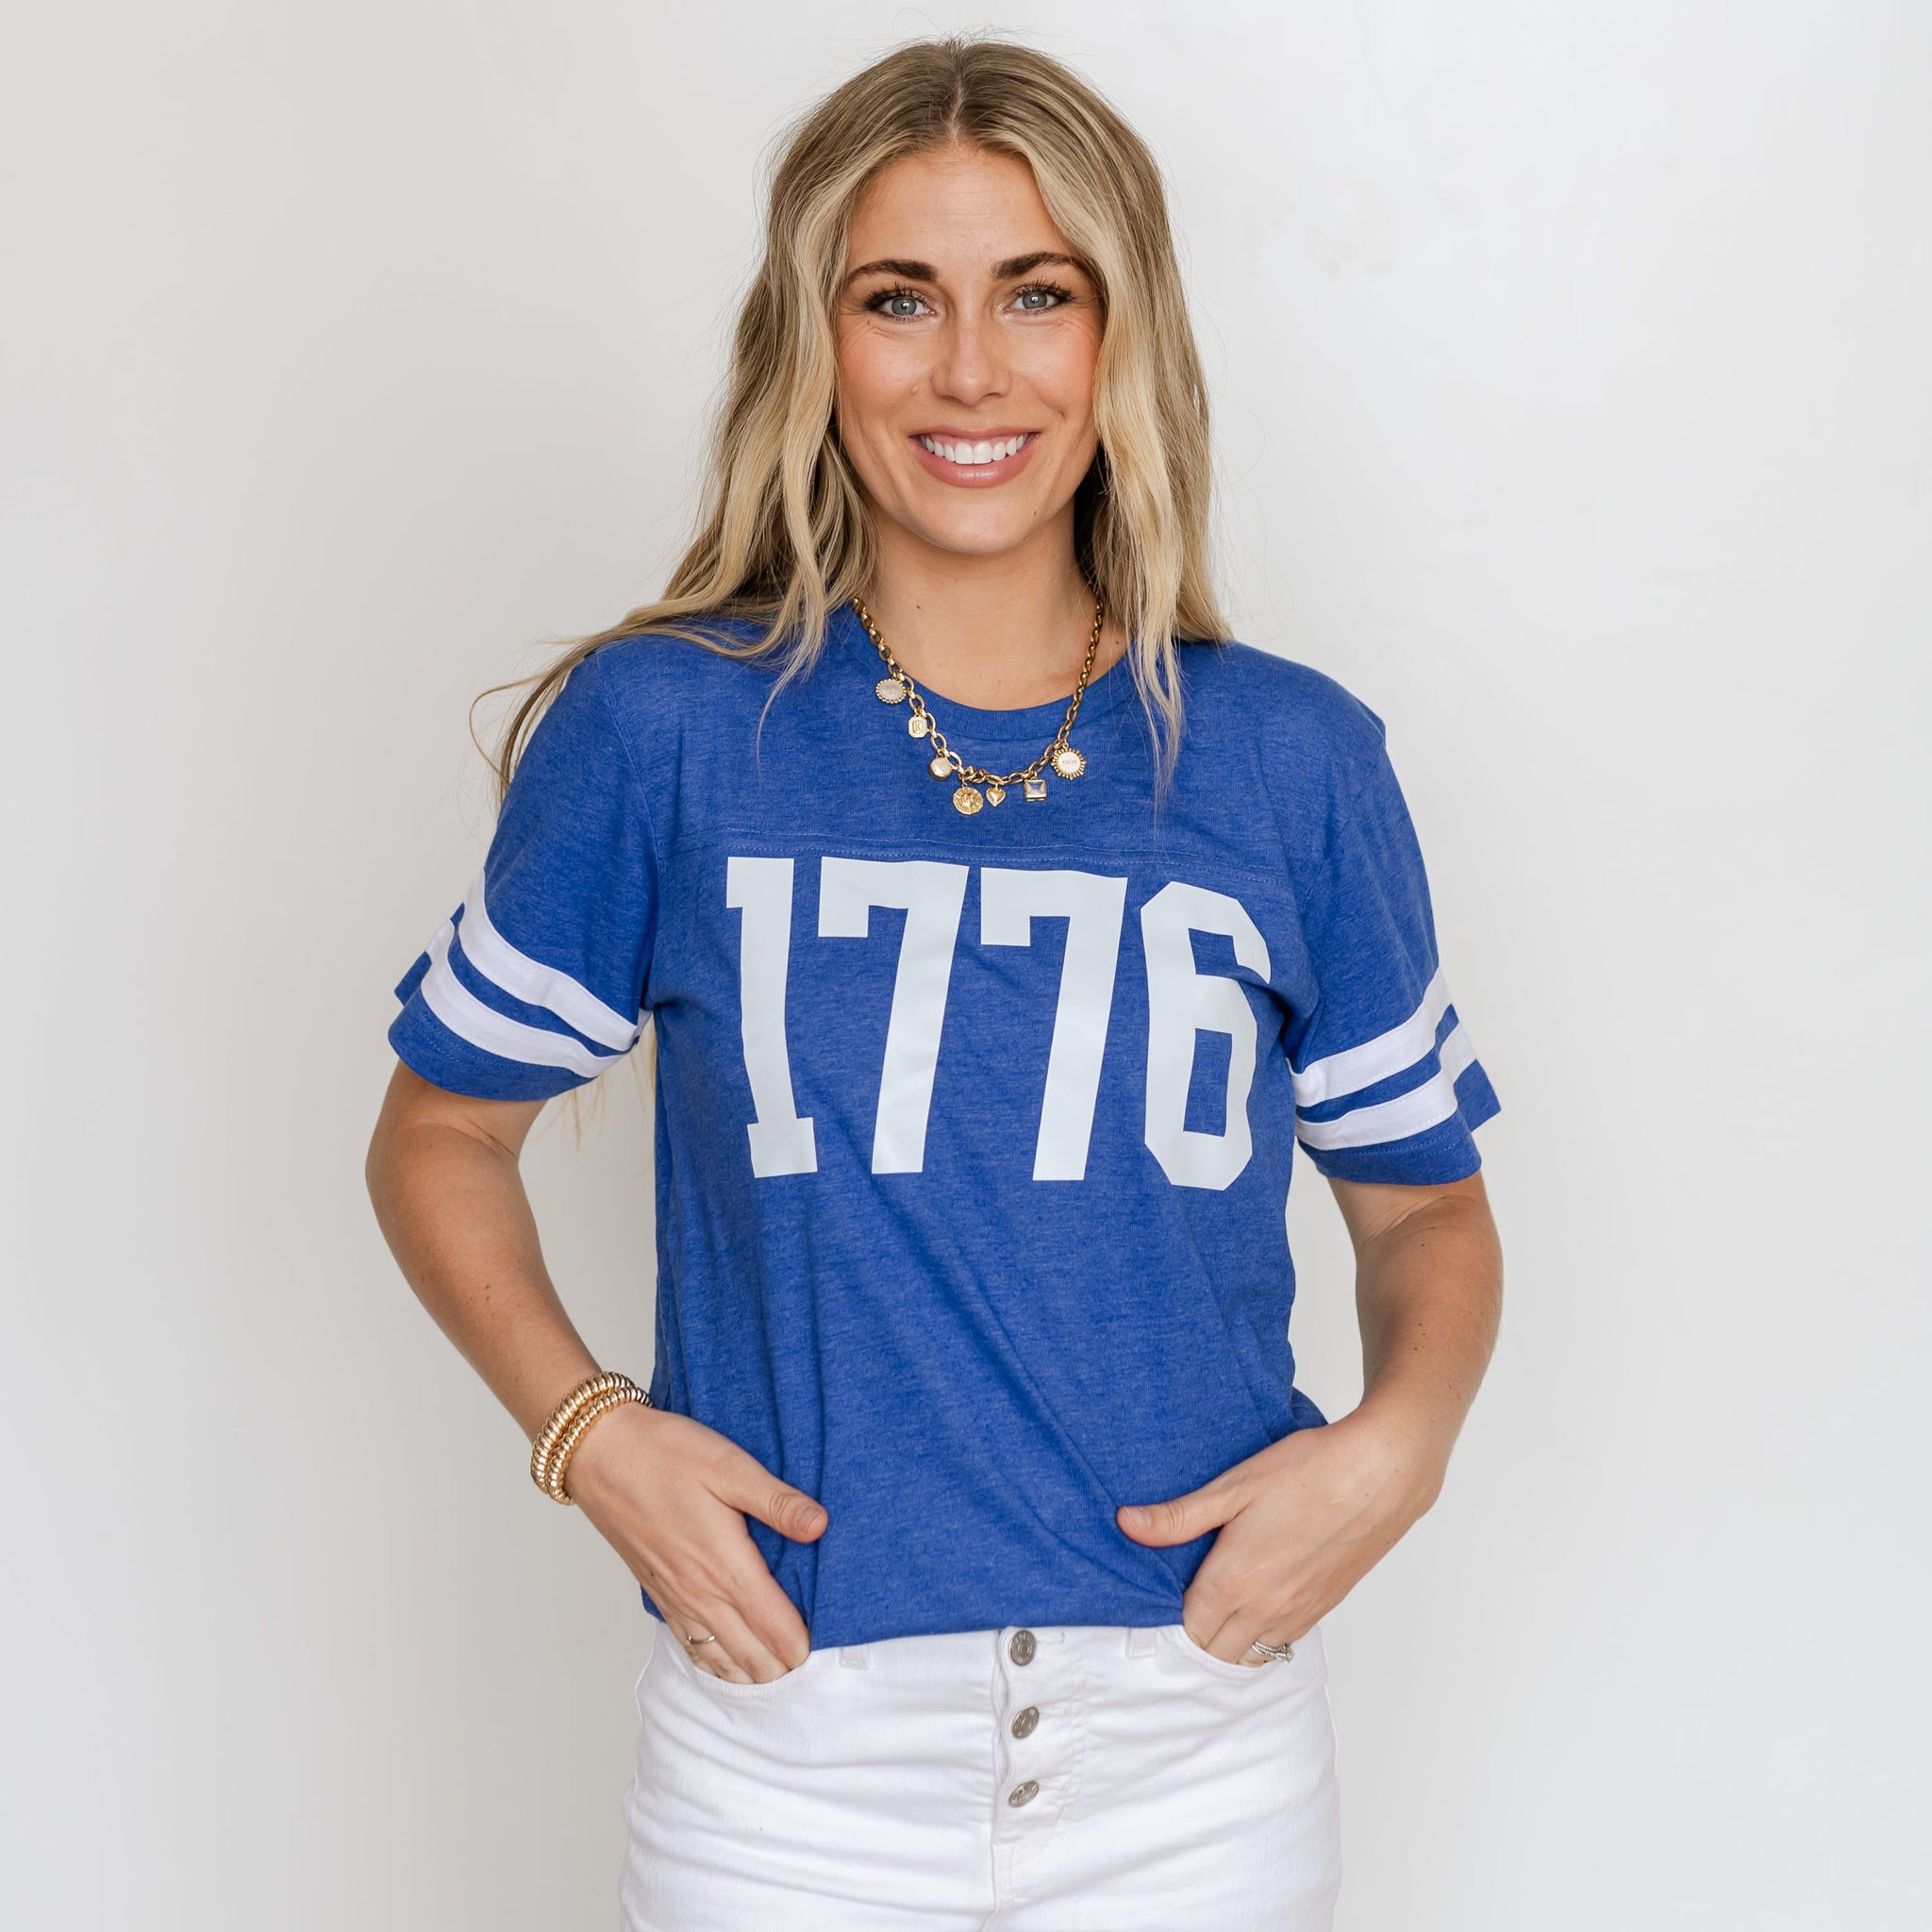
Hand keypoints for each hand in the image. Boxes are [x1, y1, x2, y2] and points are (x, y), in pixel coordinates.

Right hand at [565, 1402, 826, 1682]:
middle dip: (785, 1665)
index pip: (775, 1628)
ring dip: (754, 1671)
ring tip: (782, 1671)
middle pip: (753, 1657)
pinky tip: (732, 1661)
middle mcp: (700, 1593)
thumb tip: (820, 1526)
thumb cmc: (664, 1454)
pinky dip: (718, 1663)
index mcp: (725, 1565)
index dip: (805, 1646)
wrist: (600, 1455)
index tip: (830, 1646)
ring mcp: (676, 1599)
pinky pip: (692, 1648)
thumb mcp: (729, 1465)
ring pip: (722, 1660)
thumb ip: (776, 1501)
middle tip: (815, 1661)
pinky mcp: (659, 1595)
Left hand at [1116, 1413, 1443, 1664]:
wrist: (1381, 1474)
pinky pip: (1283, 1643)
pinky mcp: (1324, 1607)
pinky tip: (1256, 1603)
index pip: (1187, 1631)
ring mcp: (1298, 1612)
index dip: (1167, 1619)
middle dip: (1194, 1637)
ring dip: (1228, 1641)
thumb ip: (1179, 1516)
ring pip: (1251, 1655)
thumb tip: (1127, 1523)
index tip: (1156, 1598)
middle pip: (1215, 1653)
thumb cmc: (1309, 1471)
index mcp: (1235, 1581)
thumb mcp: (1234, 1486)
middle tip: (1182, 1603)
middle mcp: (1266, 1609)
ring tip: (1215, 1607)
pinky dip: (1262, 1636)